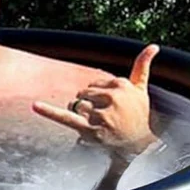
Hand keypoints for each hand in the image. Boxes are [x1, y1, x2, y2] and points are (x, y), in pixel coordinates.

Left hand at [32, 44, 159, 158]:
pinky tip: (35, 106)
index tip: (110, 105)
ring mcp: (102, 115)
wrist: (140, 145)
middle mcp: (113, 98)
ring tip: (99, 125)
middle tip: (104, 118)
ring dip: (81, 116)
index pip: (93, 84)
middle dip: (87, 105)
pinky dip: (49, 112)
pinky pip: (66, 117)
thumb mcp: (141, 90)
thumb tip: (153, 45)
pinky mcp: (92, 129)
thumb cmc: (138, 115)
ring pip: (75, 106)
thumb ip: (142, 66)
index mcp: (121, 85)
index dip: (97, 96)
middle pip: (82, 94)